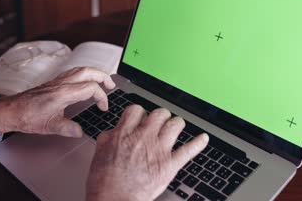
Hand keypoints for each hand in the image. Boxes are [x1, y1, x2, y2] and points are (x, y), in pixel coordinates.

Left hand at [0, 67, 115, 136]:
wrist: (11, 110)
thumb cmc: (27, 117)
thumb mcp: (50, 127)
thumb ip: (68, 129)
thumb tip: (80, 131)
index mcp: (64, 93)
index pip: (91, 88)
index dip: (102, 97)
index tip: (103, 108)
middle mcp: (62, 84)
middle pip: (88, 72)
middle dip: (103, 76)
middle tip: (112, 84)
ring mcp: (57, 81)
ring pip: (80, 69)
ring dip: (94, 73)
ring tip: (102, 80)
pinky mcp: (54, 82)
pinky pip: (73, 72)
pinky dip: (84, 74)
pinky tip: (84, 81)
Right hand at [86, 105, 208, 200]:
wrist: (115, 200)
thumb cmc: (104, 182)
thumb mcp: (98, 153)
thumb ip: (108, 138)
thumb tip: (113, 132)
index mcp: (124, 133)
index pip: (137, 110)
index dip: (140, 114)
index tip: (141, 119)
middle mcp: (143, 137)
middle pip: (159, 113)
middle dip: (159, 117)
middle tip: (158, 124)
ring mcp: (159, 150)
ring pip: (176, 124)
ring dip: (176, 125)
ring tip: (175, 128)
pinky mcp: (169, 165)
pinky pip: (189, 150)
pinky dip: (198, 144)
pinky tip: (203, 139)